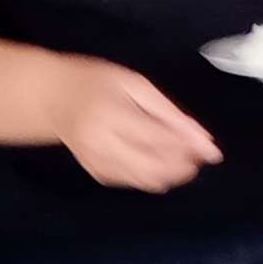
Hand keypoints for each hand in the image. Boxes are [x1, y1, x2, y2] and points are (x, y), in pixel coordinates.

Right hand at [48, 58, 222, 190]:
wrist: (50, 96)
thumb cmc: (96, 81)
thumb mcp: (134, 84)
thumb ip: (168, 112)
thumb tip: (202, 139)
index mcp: (110, 114)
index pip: (157, 139)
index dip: (188, 148)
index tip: (212, 152)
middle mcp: (100, 143)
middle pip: (151, 166)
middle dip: (182, 166)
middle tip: (201, 158)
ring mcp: (95, 161)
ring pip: (143, 180)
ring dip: (171, 176)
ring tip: (187, 164)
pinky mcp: (94, 172)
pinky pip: (131, 182)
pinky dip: (152, 178)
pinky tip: (163, 167)